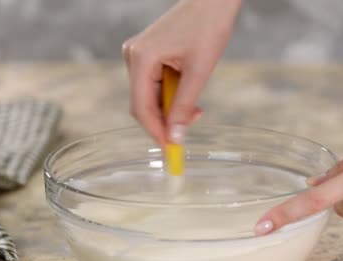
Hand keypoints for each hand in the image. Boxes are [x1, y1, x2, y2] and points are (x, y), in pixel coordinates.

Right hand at [122, 0, 240, 144]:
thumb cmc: (208, 26)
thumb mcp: (199, 71)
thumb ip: (184, 106)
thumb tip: (176, 136)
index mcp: (141, 58)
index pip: (141, 108)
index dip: (155, 132)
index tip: (171, 151)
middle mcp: (133, 56)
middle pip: (142, 104)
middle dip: (165, 121)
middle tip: (188, 132)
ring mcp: (138, 54)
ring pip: (149, 96)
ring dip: (170, 109)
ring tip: (196, 109)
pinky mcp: (146, 54)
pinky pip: (153, 85)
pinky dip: (169, 96)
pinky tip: (187, 95)